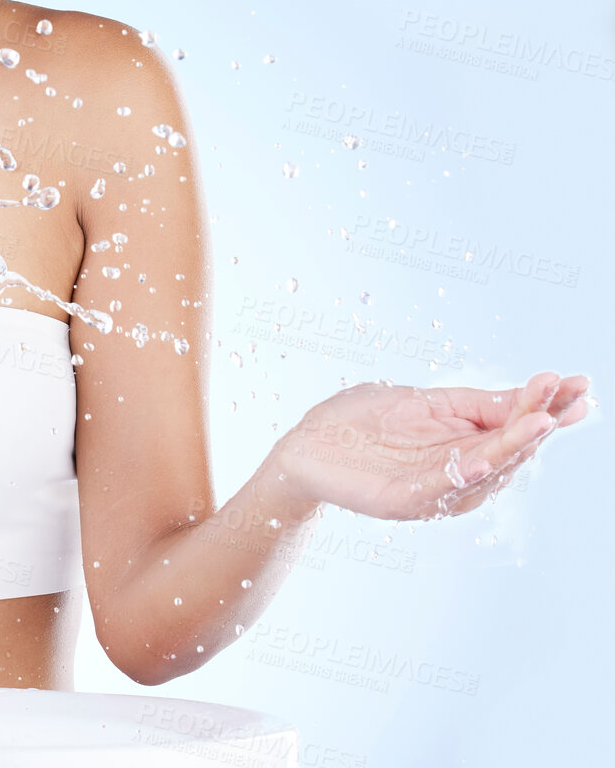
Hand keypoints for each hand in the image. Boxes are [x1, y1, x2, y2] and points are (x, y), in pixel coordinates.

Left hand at [274, 371, 591, 519]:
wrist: (304, 446)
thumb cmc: (361, 422)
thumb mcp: (425, 402)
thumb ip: (476, 404)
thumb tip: (532, 393)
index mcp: (466, 446)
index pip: (516, 427)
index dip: (549, 408)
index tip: (581, 385)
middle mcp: (458, 472)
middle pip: (511, 450)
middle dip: (541, 422)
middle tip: (568, 396)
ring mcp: (433, 489)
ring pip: (486, 470)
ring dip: (514, 447)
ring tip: (542, 421)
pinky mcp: (403, 499)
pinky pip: (442, 488)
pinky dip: (467, 473)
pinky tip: (485, 456)